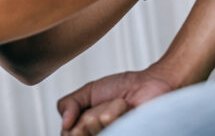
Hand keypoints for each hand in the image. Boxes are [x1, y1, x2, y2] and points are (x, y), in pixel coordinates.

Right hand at [57, 69, 173, 134]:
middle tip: (109, 106)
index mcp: (87, 132)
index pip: (67, 134)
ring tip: (121, 107)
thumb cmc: (123, 88)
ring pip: (92, 126)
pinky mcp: (126, 135)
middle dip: (92, 112)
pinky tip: (128, 112)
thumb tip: (64, 124)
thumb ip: (68, 104)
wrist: (150, 84)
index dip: (75, 119)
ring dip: (107, 110)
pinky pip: (109, 123)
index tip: (90, 109)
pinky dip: (117, 112)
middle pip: (77, 131)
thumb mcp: (89, 92)